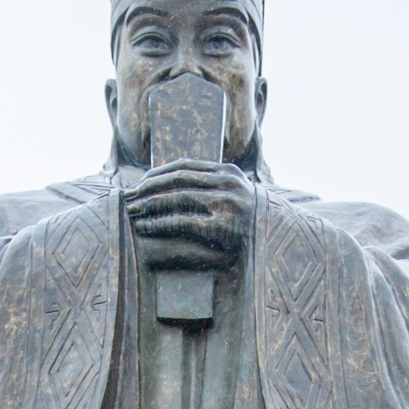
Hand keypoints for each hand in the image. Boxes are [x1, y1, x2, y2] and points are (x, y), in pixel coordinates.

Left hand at [125, 158, 253, 270]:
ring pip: (178, 197)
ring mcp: (227, 203)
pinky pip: (183, 221)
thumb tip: (178, 180)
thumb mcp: (236, 196)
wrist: (280, 243)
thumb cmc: (251, 223)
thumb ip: (214, 186)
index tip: (138, 184)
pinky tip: (145, 227)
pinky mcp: (224, 227)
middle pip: (177, 178)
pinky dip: (160, 223)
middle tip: (128, 197)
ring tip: (132, 211)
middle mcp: (228, 183)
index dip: (157, 174)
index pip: (184, 166)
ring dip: (150, 204)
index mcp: (228, 172)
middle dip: (148, 187)